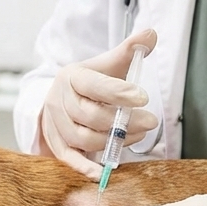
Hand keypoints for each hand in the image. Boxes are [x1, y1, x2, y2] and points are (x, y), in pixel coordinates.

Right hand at [40, 28, 160, 176]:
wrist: (63, 96)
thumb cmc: (92, 81)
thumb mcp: (108, 63)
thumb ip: (130, 49)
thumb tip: (151, 34)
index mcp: (72, 76)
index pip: (94, 84)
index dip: (118, 91)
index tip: (143, 96)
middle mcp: (59, 99)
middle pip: (90, 115)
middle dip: (123, 121)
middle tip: (152, 121)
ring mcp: (55, 123)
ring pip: (83, 137)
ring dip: (113, 140)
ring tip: (139, 136)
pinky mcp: (56, 143)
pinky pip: (68, 157)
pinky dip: (84, 166)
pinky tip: (104, 171)